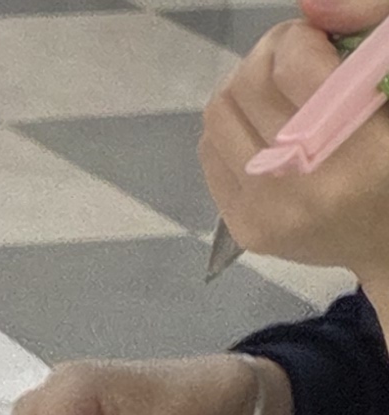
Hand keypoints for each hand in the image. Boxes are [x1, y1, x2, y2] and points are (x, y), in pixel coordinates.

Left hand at [204, 14, 388, 277]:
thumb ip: (369, 42)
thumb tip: (308, 7)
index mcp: (361, 152)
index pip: (292, 66)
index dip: (300, 38)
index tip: (319, 39)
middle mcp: (304, 187)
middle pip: (248, 84)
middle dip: (271, 53)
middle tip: (299, 53)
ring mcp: (266, 213)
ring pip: (219, 112)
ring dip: (246, 86)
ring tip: (281, 87)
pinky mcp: (243, 228)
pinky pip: (210, 149)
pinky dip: (234, 125)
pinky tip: (268, 126)